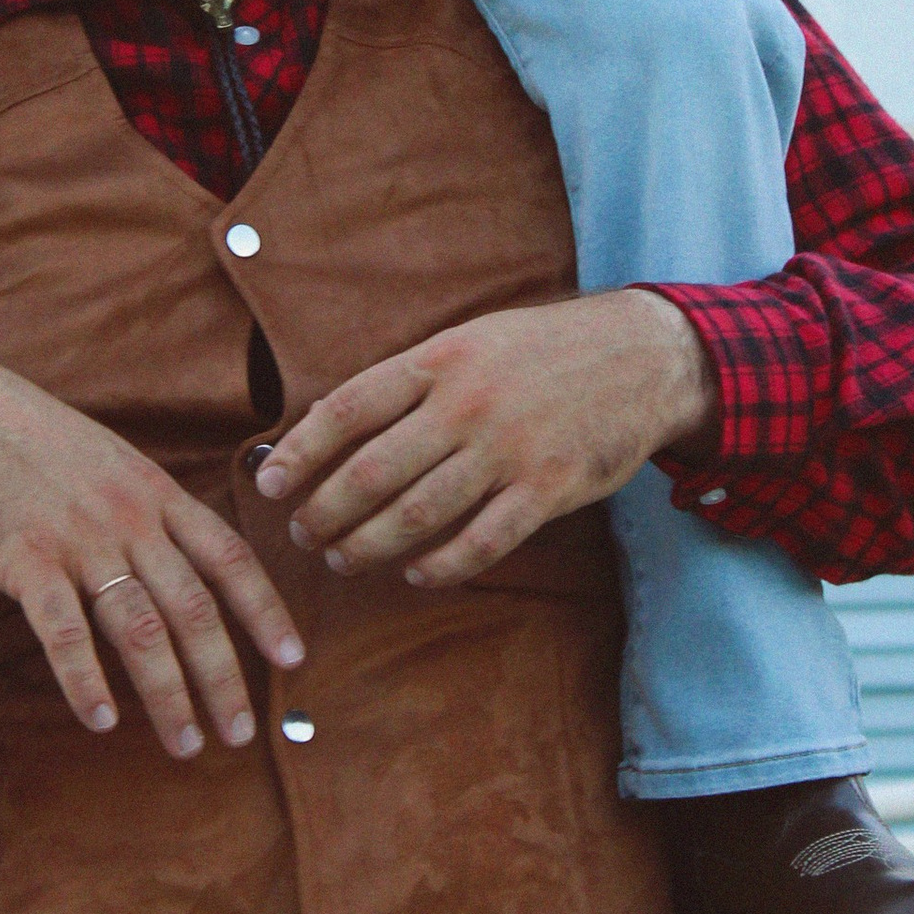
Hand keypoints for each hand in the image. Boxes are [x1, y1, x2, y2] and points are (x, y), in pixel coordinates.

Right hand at [0, 342, 305, 755]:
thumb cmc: (38, 447)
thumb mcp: (115, 465)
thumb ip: (152, 515)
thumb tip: (189, 571)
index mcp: (159, 495)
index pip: (230, 559)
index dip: (266, 612)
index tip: (294, 660)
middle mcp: (131, 519)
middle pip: (193, 609)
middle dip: (222, 678)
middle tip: (241, 733)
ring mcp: (80, 539)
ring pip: (139, 629)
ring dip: (167, 694)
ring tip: (186, 744)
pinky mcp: (26, 559)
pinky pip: (64, 631)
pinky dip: (85, 679)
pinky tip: (101, 719)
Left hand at [253, 293, 716, 588]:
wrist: (643, 357)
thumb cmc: (543, 350)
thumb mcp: (471, 339)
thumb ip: (408, 380)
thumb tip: (329, 419)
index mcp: (439, 360)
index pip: (348, 410)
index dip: (300, 452)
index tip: (269, 485)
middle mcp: (467, 405)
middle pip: (371, 473)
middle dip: (325, 512)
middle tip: (303, 534)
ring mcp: (507, 451)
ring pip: (416, 515)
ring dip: (368, 546)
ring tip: (341, 559)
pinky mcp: (546, 490)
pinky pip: (480, 543)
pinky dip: (440, 566)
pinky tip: (415, 573)